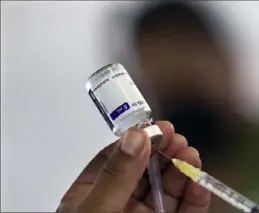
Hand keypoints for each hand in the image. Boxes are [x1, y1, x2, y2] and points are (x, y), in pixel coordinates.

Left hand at [56, 121, 210, 212]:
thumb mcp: (97, 210)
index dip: (138, 141)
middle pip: (145, 169)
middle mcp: (120, 202)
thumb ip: (115, 175)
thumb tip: (135, 136)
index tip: (155, 128)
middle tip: (177, 139)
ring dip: (180, 170)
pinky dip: (193, 198)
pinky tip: (198, 183)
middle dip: (163, 152)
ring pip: (164, 187)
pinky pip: (180, 212)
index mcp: (95, 193)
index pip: (118, 158)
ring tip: (191, 154)